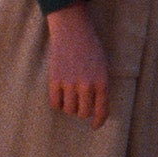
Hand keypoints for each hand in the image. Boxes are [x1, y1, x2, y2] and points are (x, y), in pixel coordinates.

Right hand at [45, 1, 109, 127]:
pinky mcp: (55, 80)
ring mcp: (70, 83)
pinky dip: (58, 104)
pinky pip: (55, 103)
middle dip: (82, 111)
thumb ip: (100, 86)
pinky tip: (60, 97)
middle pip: (83, 112)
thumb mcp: (103, 66)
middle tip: (79, 104)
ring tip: (69, 97)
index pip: (101, 110)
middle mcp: (87, 85)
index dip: (98, 121)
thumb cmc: (90, 47)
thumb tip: (94, 109)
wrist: (72, 30)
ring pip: (69, 109)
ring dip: (70, 107)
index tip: (94, 126)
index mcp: (102, 82)